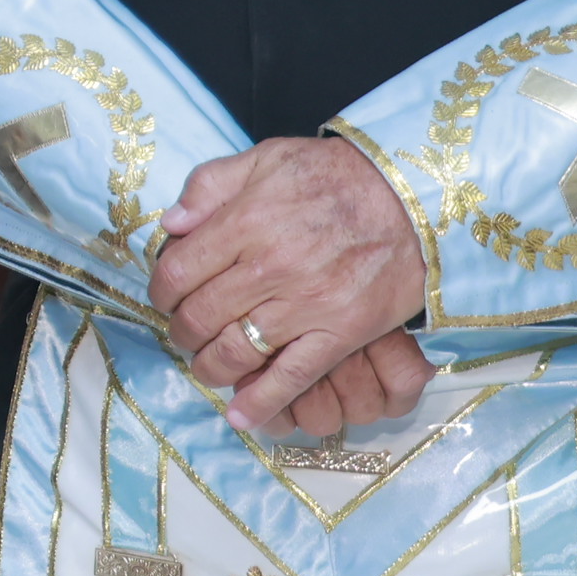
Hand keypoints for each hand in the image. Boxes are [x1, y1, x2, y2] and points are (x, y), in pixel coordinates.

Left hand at [149, 135, 431, 434]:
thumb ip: (210, 186)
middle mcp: (268, 267)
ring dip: (211, 367)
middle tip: (185, 333)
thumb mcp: (266, 158)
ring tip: (208, 366)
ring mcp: (305, 305)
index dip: (161, 291)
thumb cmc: (335, 175)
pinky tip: (240, 417)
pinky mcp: (340, 333)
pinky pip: (292, 377)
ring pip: (236, 351)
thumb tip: (171, 224)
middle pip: (200, 315)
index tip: (165, 297)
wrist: (415, 197)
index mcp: (244, 222)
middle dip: (182, 331)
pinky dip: (262, 402)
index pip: (178, 271)